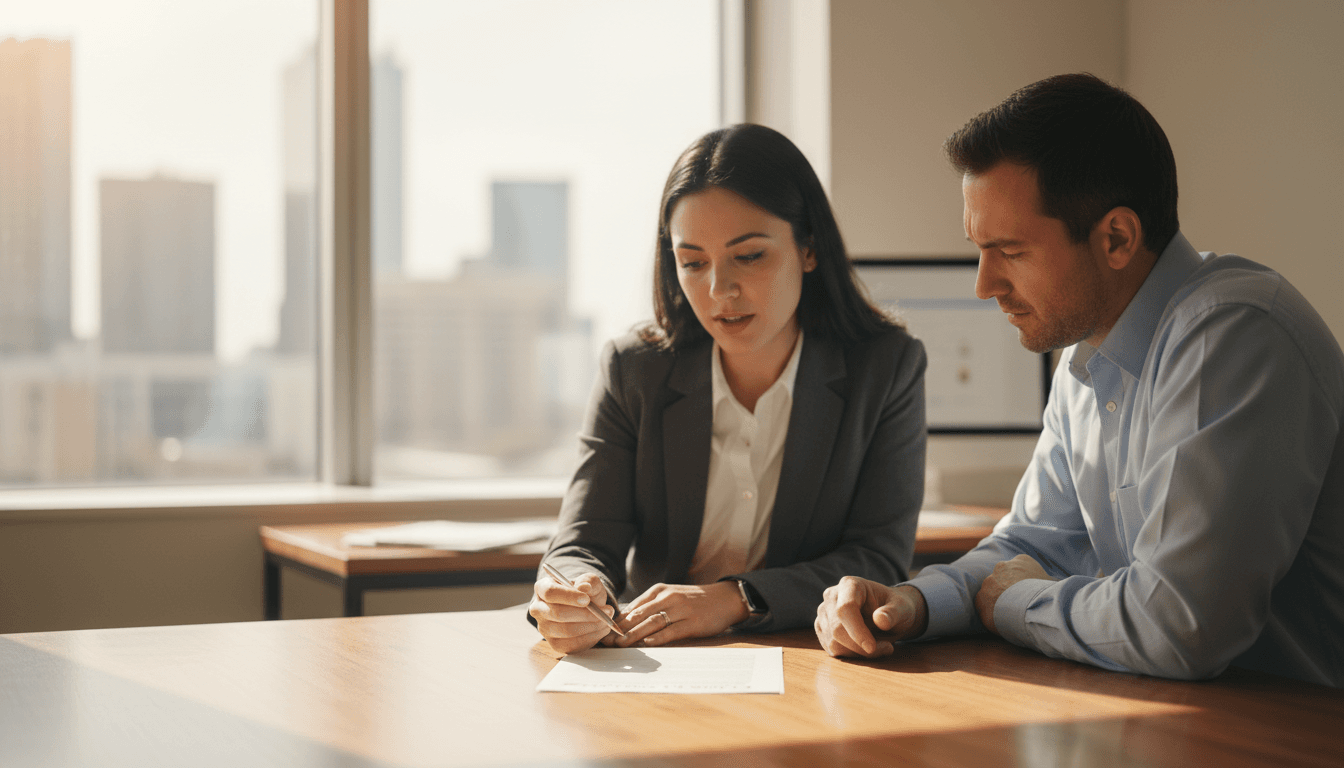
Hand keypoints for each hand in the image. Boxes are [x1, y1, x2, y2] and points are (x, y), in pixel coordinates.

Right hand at [529, 571, 617, 653]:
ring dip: (591, 626)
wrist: (585, 608)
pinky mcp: (554, 644)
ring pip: (566, 630)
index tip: (587, 599)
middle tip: (607, 611)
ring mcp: (544, 628)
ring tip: (606, 619)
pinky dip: (590, 638)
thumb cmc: (584, 593)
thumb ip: (588, 581)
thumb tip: (584, 587)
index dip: (568, 596)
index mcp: (542, 588)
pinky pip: (572, 644)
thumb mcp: (589, 581)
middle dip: (585, 614)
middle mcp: (538, 609)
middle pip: (558, 613)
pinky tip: (601, 629)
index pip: (550, 592)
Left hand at [612, 581, 748, 647]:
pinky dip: (658, 637)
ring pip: (652, 622)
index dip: (617, 621)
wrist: (724, 599)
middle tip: (607, 642)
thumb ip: (650, 606)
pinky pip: (672, 630)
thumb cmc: (693, 600)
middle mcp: (668, 598)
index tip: (604, 633)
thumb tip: (625, 621)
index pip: (632, 607)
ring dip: (634, 634)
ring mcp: (681, 610)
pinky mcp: (693, 622)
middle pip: (639, 614)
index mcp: (659, 591)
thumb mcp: (670, 596)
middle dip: (621, 629)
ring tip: (621, 645)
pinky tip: (647, 643)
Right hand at [815, 577, 926, 657]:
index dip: (857, 631)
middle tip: (887, 648)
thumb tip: (880, 620)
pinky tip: (866, 648)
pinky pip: (832, 649)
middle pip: (837, 629)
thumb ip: (892, 613)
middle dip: (860, 647)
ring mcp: (824, 613)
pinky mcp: (822, 629)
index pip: (845, 609)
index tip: (872, 647)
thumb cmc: (895, 608)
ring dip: (858, 652)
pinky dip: (852, 655)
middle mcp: (832, 596)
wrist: (887, 614)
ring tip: (879, 646)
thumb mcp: (902, 608)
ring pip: (833, 642)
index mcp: (850, 585)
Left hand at [974, 554, 1052, 634]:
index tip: (1027, 592)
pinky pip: (982, 605)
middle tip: (1018, 604)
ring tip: (1010, 615)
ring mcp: (989, 582)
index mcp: (1022, 561)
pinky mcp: (981, 598)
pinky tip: (1000, 621)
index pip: (1019, 568)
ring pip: (991, 591)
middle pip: (1003, 579)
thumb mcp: (1055, 583)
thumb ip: (1049, 582)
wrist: (1033, 608)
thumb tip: (1057, 585)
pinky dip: (989, 612)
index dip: (1023, 582)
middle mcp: (1002, 567)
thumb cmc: (1048, 595)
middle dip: (1007, 590)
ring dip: (997, 601)